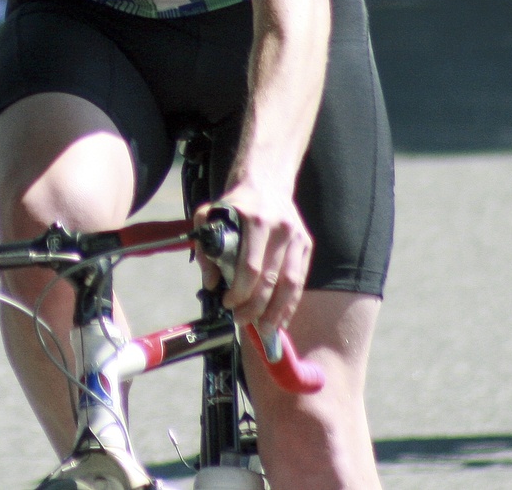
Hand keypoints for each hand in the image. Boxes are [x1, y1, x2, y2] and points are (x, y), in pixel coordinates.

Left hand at [206, 176, 311, 347]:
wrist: (267, 180)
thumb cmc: (237, 202)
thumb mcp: (211, 214)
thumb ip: (205, 247)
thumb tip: (211, 283)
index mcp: (255, 220)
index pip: (250, 267)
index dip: (239, 292)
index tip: (227, 304)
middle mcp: (280, 228)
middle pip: (271, 280)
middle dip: (255, 307)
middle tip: (241, 321)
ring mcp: (297, 237)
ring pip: (290, 284)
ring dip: (277, 312)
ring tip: (265, 331)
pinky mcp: (306, 244)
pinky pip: (300, 280)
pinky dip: (291, 303)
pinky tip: (282, 318)